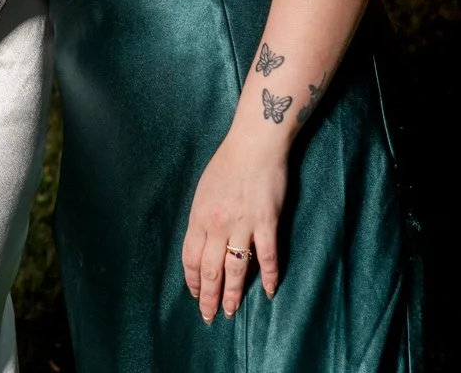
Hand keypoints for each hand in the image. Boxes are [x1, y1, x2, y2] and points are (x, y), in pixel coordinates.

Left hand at [180, 120, 288, 321]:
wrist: (255, 145)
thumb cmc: (228, 163)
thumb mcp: (205, 190)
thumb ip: (203, 218)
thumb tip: (203, 242)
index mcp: (199, 217)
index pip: (190, 258)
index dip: (191, 280)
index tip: (194, 294)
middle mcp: (217, 225)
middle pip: (210, 270)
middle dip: (208, 296)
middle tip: (210, 317)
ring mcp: (243, 225)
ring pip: (236, 269)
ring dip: (234, 293)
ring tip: (231, 311)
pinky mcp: (266, 222)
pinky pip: (268, 256)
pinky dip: (270, 276)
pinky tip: (270, 291)